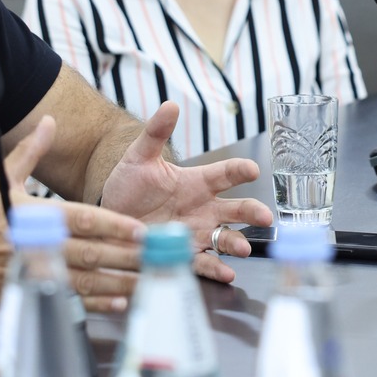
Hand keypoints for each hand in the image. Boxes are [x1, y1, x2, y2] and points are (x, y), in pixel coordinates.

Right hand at [0, 115, 148, 312]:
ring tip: (146, 279)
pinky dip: (97, 304)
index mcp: (35, 217)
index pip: (82, 221)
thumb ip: (30, 152)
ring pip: (85, 281)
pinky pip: (71, 302)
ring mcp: (36, 274)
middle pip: (90, 253)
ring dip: (118, 281)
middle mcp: (38, 247)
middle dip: (124, 255)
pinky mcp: (34, 294)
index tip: (139, 229)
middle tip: (155, 255)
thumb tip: (50, 122)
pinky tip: (120, 302)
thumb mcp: (1, 180)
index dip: (113, 226)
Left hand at [98, 102, 273, 283]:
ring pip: (225, 237)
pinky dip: (217, 268)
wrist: (111, 218)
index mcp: (197, 182)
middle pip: (236, 208)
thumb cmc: (129, 185)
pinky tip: (227, 271)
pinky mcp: (185, 254)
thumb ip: (156, 133)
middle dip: (252, 212)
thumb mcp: (140, 157)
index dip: (239, 170)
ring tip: (245, 248)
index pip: (225, 173)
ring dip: (238, 242)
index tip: (252, 170)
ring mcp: (197, 232)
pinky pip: (204, 261)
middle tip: (265, 216)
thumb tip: (170, 105)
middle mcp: (203, 208)